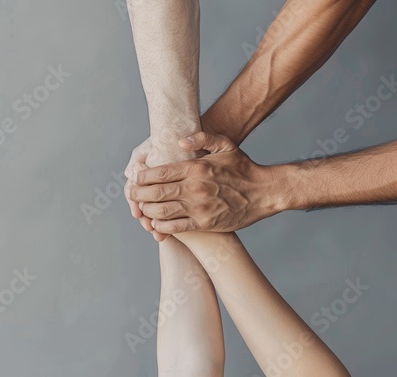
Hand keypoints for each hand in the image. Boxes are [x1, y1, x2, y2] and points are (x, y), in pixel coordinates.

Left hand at [127, 132, 288, 232]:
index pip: (159, 172)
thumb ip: (201, 137)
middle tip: (131, 194)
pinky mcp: (205, 223)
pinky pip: (176, 227)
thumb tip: (179, 139)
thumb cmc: (244, 168)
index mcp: (196, 167)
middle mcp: (195, 187)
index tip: (134, 177)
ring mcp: (199, 207)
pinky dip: (161, 226)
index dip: (141, 175)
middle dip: (138, 194)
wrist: (265, 192)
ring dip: (146, 211)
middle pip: (155, 192)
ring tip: (141, 209)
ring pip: (162, 211)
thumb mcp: (225, 144)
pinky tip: (156, 223)